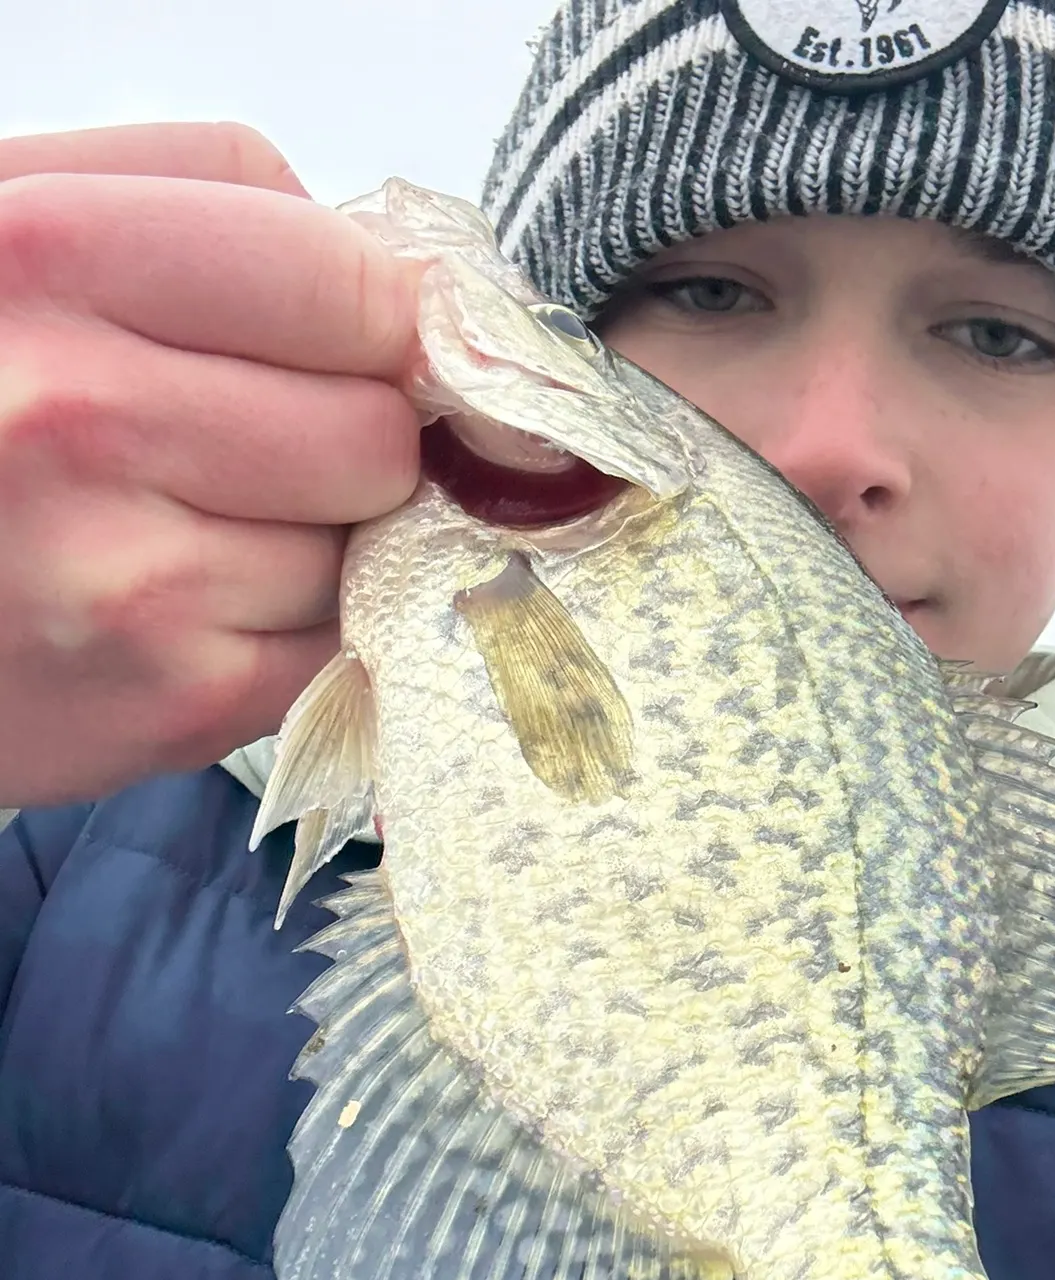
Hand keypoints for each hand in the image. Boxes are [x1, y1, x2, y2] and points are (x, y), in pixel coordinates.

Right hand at [0, 122, 421, 805]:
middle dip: (351, 434)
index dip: (380, 318)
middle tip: (254, 442)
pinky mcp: (177, 702)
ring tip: (198, 524)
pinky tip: (201, 604)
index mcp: (47, 256)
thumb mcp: (20, 225)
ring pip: (375, 546)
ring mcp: (134, 580)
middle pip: (380, 429)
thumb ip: (206, 194)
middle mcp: (82, 420)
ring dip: (325, 538)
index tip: (353, 340)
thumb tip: (406, 277)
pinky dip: (302, 626)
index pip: (353, 284)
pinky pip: (344, 643)